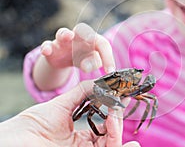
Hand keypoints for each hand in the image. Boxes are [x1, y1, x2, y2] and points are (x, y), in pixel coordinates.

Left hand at [0, 80, 139, 146]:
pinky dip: (118, 145)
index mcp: (82, 134)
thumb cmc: (35, 122)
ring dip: (119, 132)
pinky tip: (129, 142)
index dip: (114, 112)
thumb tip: (104, 81)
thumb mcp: (63, 104)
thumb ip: (84, 91)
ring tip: (115, 118)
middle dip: (118, 121)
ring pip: (112, 145)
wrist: (18, 138)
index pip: (106, 124)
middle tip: (118, 107)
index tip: (121, 97)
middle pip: (111, 135)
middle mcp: (86, 145)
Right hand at [40, 23, 114, 72]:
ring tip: (68, 36)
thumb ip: (92, 63)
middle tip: (90, 39)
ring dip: (65, 33)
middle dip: (86, 32)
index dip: (108, 57)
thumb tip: (88, 66)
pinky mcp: (51, 47)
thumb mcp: (90, 62)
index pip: (103, 44)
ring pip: (63, 32)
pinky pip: (47, 44)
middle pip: (82, 29)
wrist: (64, 59)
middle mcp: (78, 37)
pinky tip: (47, 51)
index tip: (110, 71)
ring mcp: (63, 41)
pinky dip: (46, 47)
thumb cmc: (83, 58)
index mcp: (92, 40)